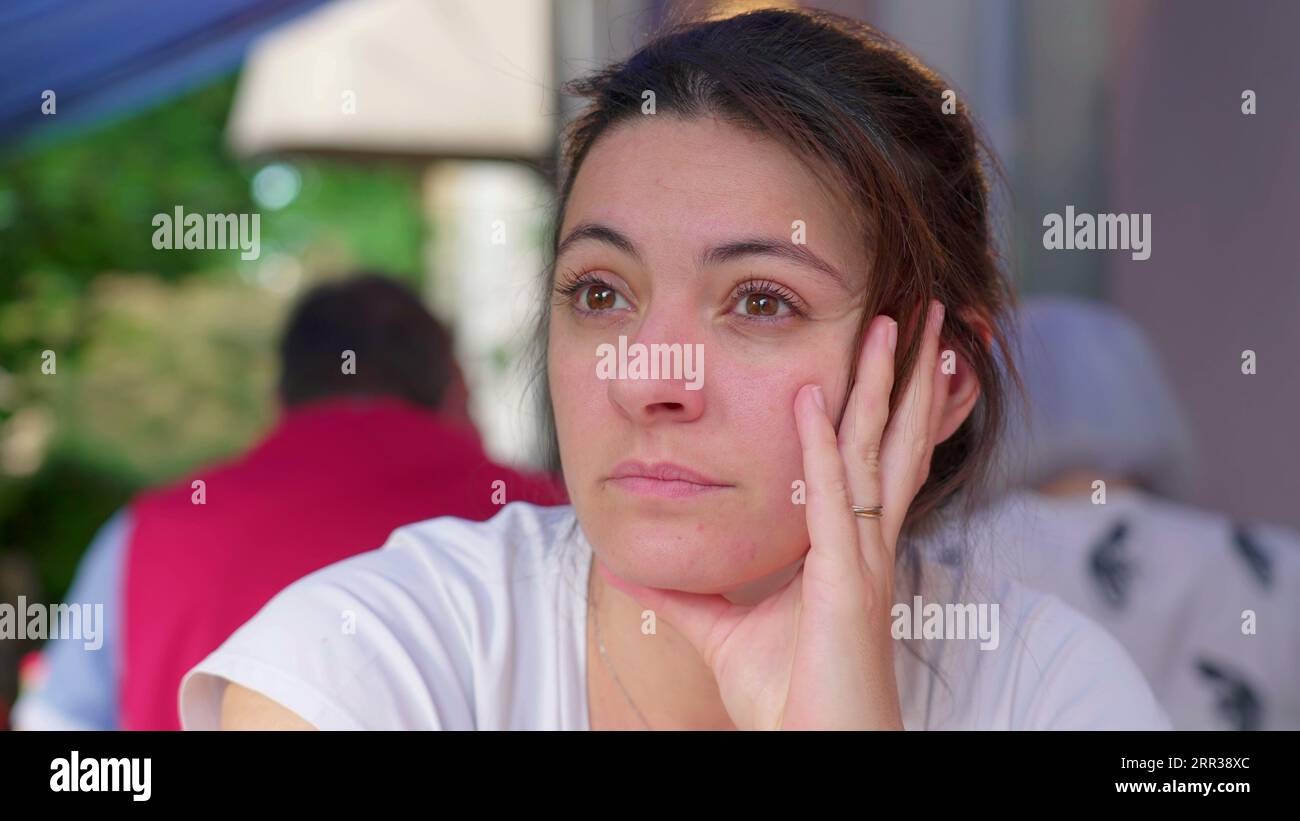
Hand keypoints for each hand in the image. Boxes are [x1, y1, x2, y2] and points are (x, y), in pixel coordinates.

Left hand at [598, 299, 949, 728]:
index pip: (867, 460)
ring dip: (886, 385)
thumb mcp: (721, 634)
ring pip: (877, 453)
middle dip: (906, 374)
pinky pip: (832, 500)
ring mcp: (865, 560)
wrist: (816, 754)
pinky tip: (811, 398)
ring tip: (899, 323)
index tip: (887, 352)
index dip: (881, 405)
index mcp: (849, 550)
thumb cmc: (788, 703)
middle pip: (890, 440)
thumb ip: (683, 599)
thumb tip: (628, 571)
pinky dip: (818, 446)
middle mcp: (868, 544)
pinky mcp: (848, 584)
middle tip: (921, 311)